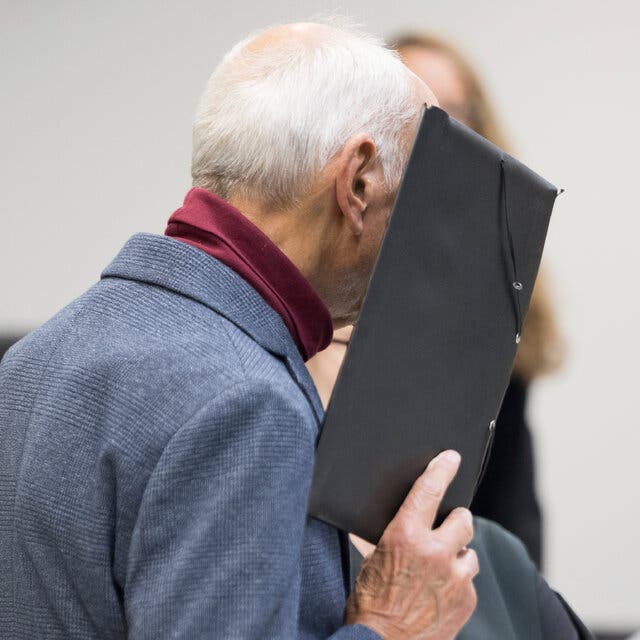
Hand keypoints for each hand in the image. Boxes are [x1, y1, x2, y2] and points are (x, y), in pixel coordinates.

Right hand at [345, 450, 477, 639]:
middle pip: (462, 518)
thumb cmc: (370, 602)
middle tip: (442, 531)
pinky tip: (439, 591)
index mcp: (405, 535)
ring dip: (456, 555)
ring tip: (438, 569)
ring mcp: (455, 578)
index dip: (442, 469)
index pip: (429, 490)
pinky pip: (469, 580)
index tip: (451, 458)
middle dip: (454, 521)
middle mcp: (435, 552)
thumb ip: (386, 536)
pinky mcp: (467, 601)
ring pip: (469, 551)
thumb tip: (387, 519)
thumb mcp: (370, 560)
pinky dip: (457, 582)